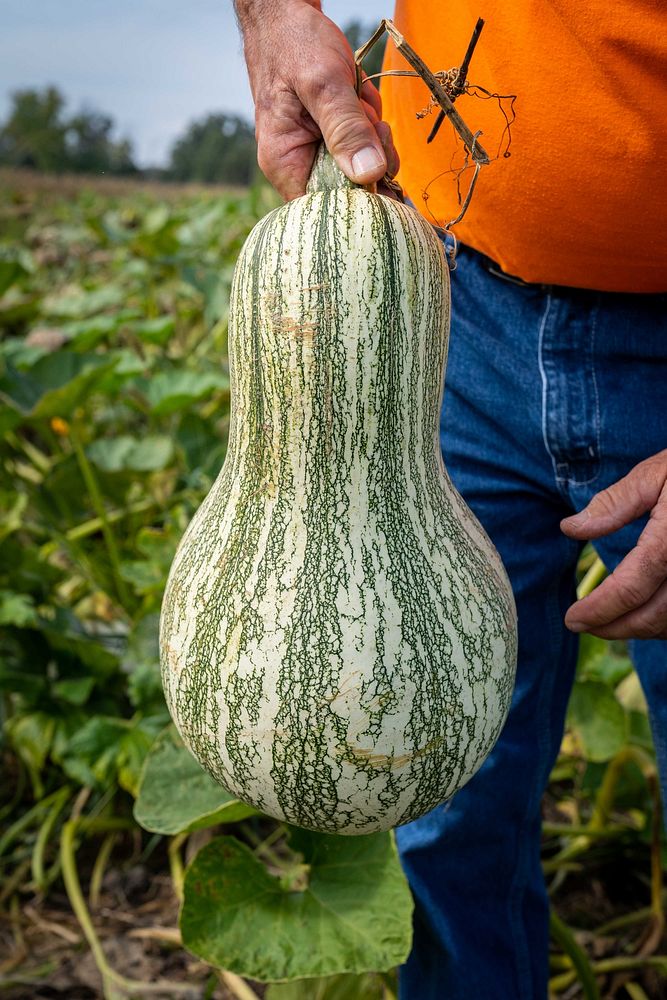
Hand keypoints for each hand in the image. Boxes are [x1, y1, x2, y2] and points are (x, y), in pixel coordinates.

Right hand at [235, 0, 398, 198]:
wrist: (287, 12)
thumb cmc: (293, 42)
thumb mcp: (322, 82)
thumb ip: (346, 128)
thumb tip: (369, 175)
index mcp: (284, 163)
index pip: (326, 208)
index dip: (358, 199)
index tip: (380, 171)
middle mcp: (299, 164)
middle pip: (350, 190)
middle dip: (372, 158)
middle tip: (372, 123)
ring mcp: (318, 151)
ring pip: (364, 167)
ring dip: (374, 135)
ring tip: (361, 102)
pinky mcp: (334, 137)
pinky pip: (364, 144)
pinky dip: (371, 122)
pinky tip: (361, 97)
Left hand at [561, 450, 666, 638]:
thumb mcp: (655, 475)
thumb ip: (614, 504)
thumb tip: (570, 528)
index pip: (631, 589)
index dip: (598, 609)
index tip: (573, 619)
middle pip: (653, 615)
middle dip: (613, 628)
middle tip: (581, 624)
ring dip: (639, 630)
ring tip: (607, 622)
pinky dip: (663, 623)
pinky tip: (641, 613)